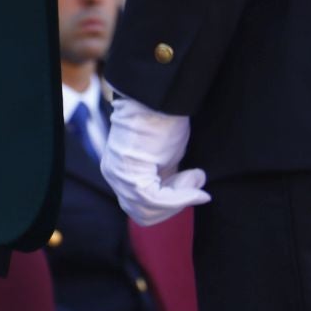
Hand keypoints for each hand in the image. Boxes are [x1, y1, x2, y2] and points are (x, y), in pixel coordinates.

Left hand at [100, 92, 208, 226]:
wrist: (158, 96)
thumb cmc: (165, 119)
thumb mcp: (167, 157)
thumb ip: (166, 179)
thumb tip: (185, 197)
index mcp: (119, 172)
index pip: (141, 207)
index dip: (169, 205)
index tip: (193, 187)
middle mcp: (114, 176)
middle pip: (142, 214)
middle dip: (174, 205)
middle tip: (195, 180)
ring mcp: (117, 176)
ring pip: (148, 210)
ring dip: (179, 198)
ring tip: (196, 175)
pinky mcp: (127, 173)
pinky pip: (154, 199)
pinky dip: (180, 196)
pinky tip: (196, 183)